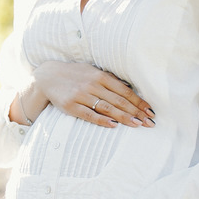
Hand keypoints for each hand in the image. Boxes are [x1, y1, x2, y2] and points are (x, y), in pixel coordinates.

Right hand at [32, 61, 153, 127]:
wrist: (47, 77)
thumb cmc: (74, 75)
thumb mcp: (92, 71)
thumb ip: (109, 80)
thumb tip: (129, 90)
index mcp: (100, 76)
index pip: (125, 91)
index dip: (139, 102)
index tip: (150, 111)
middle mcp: (92, 85)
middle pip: (119, 101)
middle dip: (136, 112)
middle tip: (150, 122)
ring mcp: (81, 96)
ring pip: (107, 108)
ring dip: (124, 117)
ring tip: (137, 124)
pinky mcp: (70, 106)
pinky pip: (89, 115)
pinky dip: (102, 121)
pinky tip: (114, 126)